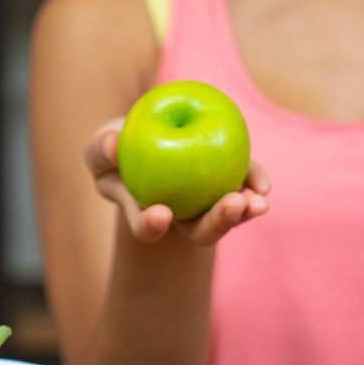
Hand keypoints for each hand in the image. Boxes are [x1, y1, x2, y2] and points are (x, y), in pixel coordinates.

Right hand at [83, 118, 270, 245]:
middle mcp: (181, 218)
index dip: (152, 225)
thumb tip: (112, 145)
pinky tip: (263, 185)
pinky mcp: (228, 183)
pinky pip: (244, 187)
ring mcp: (207, 204)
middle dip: (218, 222)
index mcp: (146, 215)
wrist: (150, 133)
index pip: (147, 227)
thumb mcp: (100, 147)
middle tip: (232, 205)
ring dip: (244, 211)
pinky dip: (254, 184)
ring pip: (228, 216)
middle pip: (200, 231)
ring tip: (258, 202)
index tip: (160, 213)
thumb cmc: (118, 147)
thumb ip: (100, 149)